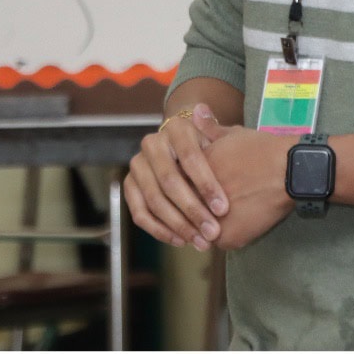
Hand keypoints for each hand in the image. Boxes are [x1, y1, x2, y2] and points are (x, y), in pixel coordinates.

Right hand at [124, 104, 229, 249]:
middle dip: (193, 210)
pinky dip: (159, 230)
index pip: (190, 157)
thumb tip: (203, 110)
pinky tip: (180, 240)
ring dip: (178, 225)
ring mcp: (137, 165)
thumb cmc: (209, 147)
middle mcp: (151, 144)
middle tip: (212, 232)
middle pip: (170, 181)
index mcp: (176, 128)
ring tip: (200, 242)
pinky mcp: (129, 186)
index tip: (223, 209)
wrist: (185, 147)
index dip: (206, 184)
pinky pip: (140, 213)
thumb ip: (215, 131)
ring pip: (154, 200)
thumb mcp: (217, 138)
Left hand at [194, 119, 297, 249]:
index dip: (182, 189)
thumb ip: (210, 129)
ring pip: (199, 230)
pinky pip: (218, 242)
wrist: (291, 171)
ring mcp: (210, 220)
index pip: (175, 186)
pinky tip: (234, 227)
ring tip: (216, 222)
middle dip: (188, 211)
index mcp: (193, 172)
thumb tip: (196, 109)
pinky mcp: (227, 238)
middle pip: (184, 210)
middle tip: (200, 210)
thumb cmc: (263, 150)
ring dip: (203, 227)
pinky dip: (223, 237)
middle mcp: (196, 197)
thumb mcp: (233, 134)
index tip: (192, 189)